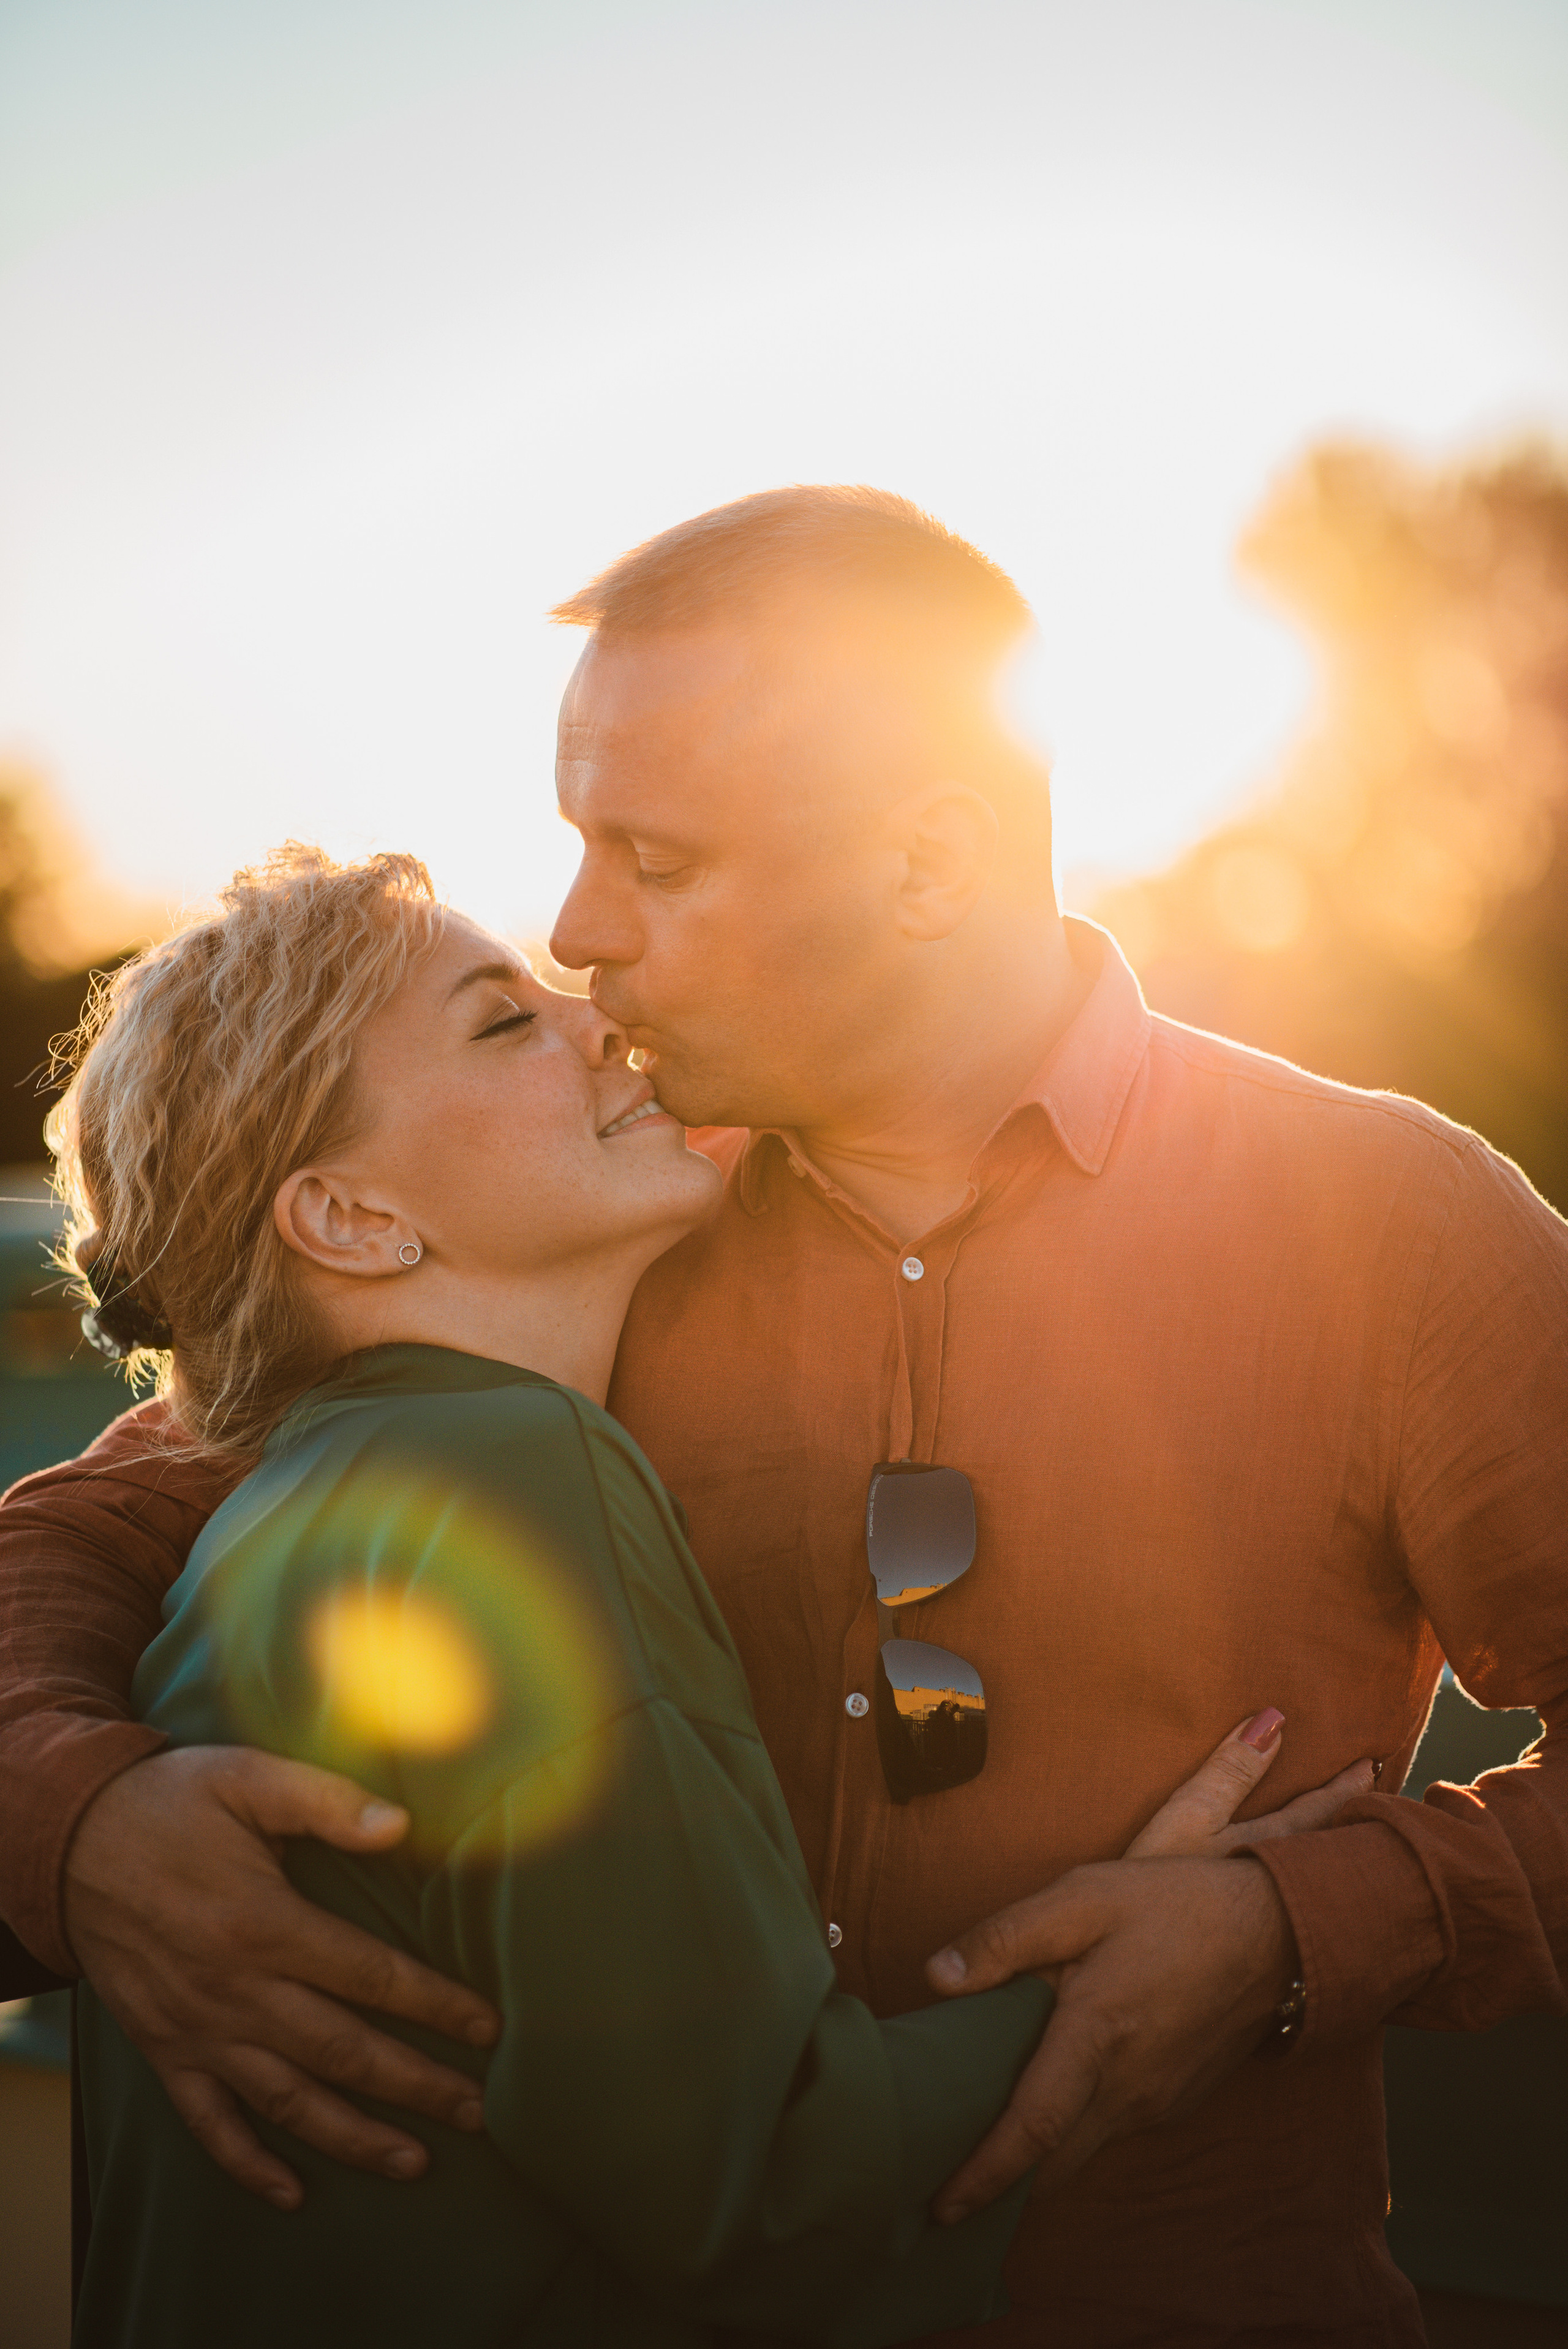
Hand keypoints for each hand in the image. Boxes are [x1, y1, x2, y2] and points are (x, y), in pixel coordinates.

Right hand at [65, 1745, 500, 2209]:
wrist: (67, 1841)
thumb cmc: (170, 1803)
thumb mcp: (246, 1779)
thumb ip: (325, 1802)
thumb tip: (400, 1826)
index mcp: (264, 1924)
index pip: (370, 1976)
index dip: (434, 2005)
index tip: (488, 2028)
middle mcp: (234, 1990)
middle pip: (341, 2051)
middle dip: (415, 2085)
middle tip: (478, 2111)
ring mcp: (196, 2029)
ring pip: (286, 2101)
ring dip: (352, 2137)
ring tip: (414, 2161)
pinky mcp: (163, 2050)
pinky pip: (208, 2123)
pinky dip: (248, 2164)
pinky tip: (292, 2192)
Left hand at [923, 1717, 1376, 2219]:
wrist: (1278, 1932)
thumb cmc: (1175, 1905)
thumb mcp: (1084, 1896)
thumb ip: (1007, 1938)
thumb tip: (936, 1977)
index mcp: (1095, 2037)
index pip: (1031, 2129)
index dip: (983, 2176)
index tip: (940, 2209)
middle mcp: (1127, 2088)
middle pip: (1052, 2165)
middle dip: (999, 2188)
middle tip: (943, 2187)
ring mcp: (1156, 2101)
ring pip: (1082, 2151)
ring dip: (1036, 2162)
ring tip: (983, 2148)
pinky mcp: (1175, 2100)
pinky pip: (1111, 2130)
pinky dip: (1073, 2134)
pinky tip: (1049, 2105)